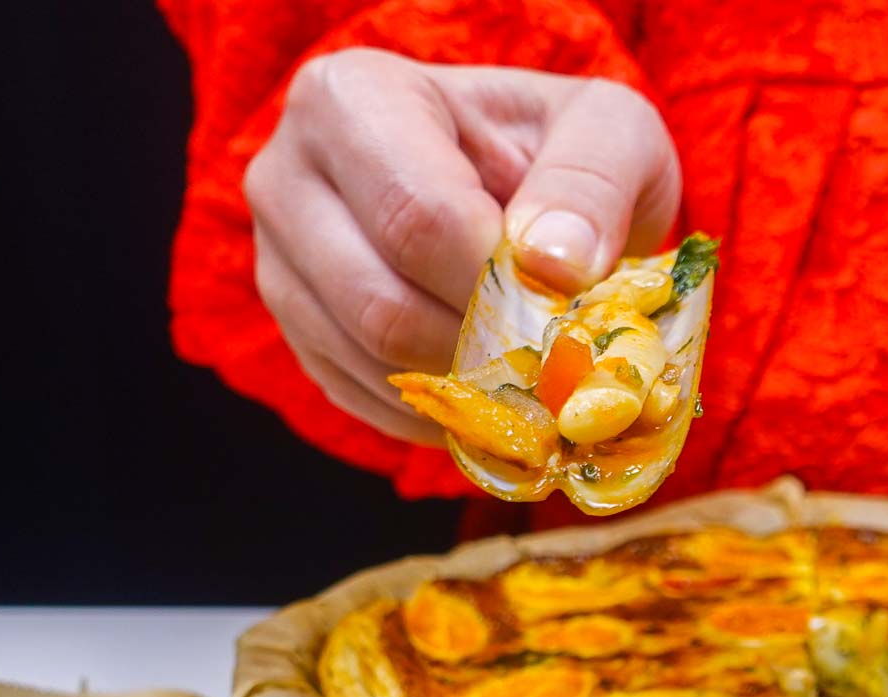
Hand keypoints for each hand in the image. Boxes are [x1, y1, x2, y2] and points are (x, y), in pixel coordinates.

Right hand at [244, 49, 678, 441]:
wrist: (525, 184)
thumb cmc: (564, 147)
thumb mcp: (609, 130)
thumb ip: (592, 182)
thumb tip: (553, 265)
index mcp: (351, 98)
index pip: (418, 218)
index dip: (499, 285)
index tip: (564, 307)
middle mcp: (285, 177)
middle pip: (381, 304)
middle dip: (486, 346)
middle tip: (557, 353)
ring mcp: (278, 264)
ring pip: (370, 360)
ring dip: (468, 384)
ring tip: (533, 364)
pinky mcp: (297, 335)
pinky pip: (364, 398)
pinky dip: (442, 407)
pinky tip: (492, 382)